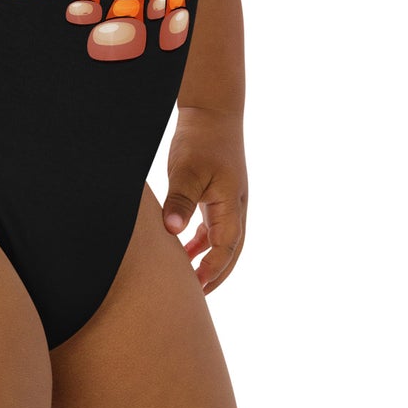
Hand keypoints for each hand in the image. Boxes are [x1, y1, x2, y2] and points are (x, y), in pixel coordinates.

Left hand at [161, 106, 247, 292]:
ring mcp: (229, 201)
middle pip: (230, 252)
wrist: (212, 110)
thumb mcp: (187, 171)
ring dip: (209, 260)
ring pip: (223, 240)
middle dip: (215, 274)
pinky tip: (186, 249)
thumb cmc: (200, 139)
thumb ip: (180, 201)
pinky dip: (203, 241)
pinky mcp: (219, 193)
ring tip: (190, 280)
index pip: (224, 249)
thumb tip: (172, 232)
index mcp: (231, 206)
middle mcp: (235, 207)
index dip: (211, 271)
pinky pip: (214, 226)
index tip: (195, 289)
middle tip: (196, 296)